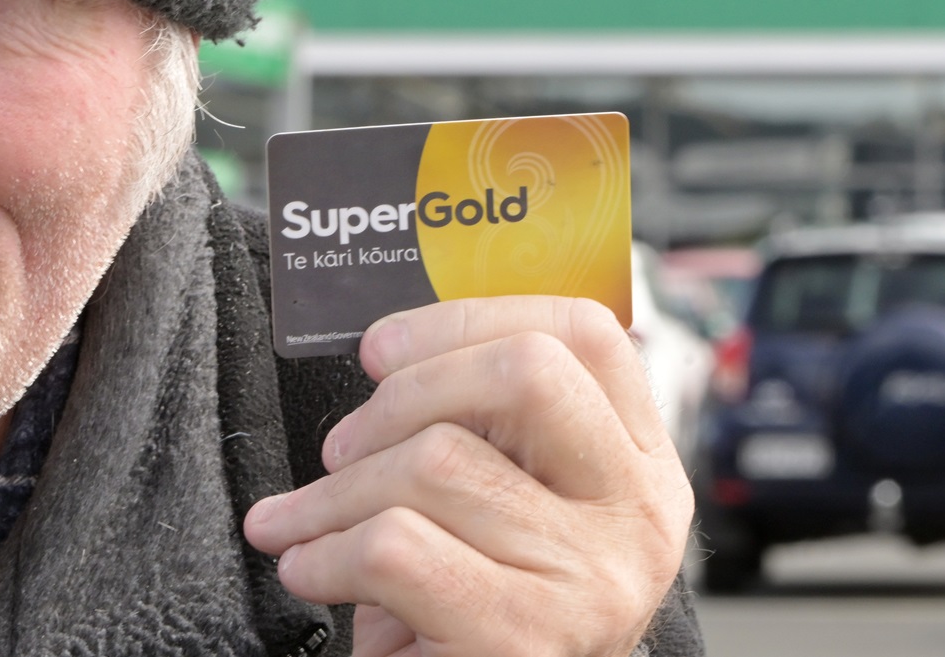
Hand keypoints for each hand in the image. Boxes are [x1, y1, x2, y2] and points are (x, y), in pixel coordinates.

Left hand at [242, 297, 691, 656]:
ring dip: (334, 492)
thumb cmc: (475, 614)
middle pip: (526, 374)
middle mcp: (637, 516)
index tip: (385, 348)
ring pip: (437, 461)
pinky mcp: (525, 639)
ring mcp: (591, 580)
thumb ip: (492, 428)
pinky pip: (395, 548)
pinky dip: (325, 551)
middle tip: (346, 444)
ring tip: (303, 522)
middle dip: (404, 393)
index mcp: (641, 465)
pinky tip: (310, 567)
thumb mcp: (512, 507)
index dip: (468, 320)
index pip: (585, 336)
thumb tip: (394, 348)